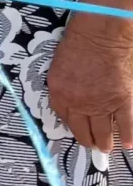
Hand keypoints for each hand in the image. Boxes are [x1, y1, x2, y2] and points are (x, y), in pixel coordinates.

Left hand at [49, 18, 132, 156]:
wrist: (101, 36)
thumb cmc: (78, 43)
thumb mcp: (59, 66)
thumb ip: (64, 85)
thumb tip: (72, 99)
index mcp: (59, 93)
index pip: (63, 117)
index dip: (72, 125)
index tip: (77, 129)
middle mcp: (78, 103)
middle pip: (82, 129)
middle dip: (87, 140)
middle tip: (92, 145)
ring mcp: (101, 104)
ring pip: (103, 131)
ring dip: (105, 142)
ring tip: (106, 149)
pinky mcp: (122, 101)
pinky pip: (126, 123)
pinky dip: (128, 135)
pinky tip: (128, 144)